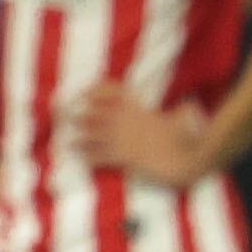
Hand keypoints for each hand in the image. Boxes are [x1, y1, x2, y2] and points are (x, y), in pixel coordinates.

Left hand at [68, 85, 213, 189]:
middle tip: (62, 114)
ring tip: (67, 141)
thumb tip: (189, 104)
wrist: (187, 159)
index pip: (111, 91)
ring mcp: (124, 139)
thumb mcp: (184, 118)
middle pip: (93, 113)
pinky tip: (81, 160)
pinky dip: (88, 158)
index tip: (82, 93)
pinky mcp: (124, 158)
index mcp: (138, 108)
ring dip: (79, 138)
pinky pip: (99, 157)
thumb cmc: (187, 139)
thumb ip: (181, 110)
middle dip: (78, 114)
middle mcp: (126, 121)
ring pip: (92, 136)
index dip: (95, 91)